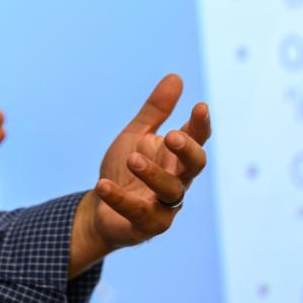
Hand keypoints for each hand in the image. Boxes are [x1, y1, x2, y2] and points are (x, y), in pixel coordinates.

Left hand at [70, 74, 209, 274]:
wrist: (101, 207)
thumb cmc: (126, 170)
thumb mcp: (137, 135)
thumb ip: (155, 110)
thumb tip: (176, 76)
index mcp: (177, 157)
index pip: (198, 139)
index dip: (201, 124)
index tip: (199, 106)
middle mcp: (178, 180)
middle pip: (195, 166)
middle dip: (187, 150)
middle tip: (171, 135)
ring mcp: (165, 206)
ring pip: (171, 191)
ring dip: (153, 174)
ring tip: (132, 159)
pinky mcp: (147, 226)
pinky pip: (138, 213)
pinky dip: (120, 199)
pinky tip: (103, 184)